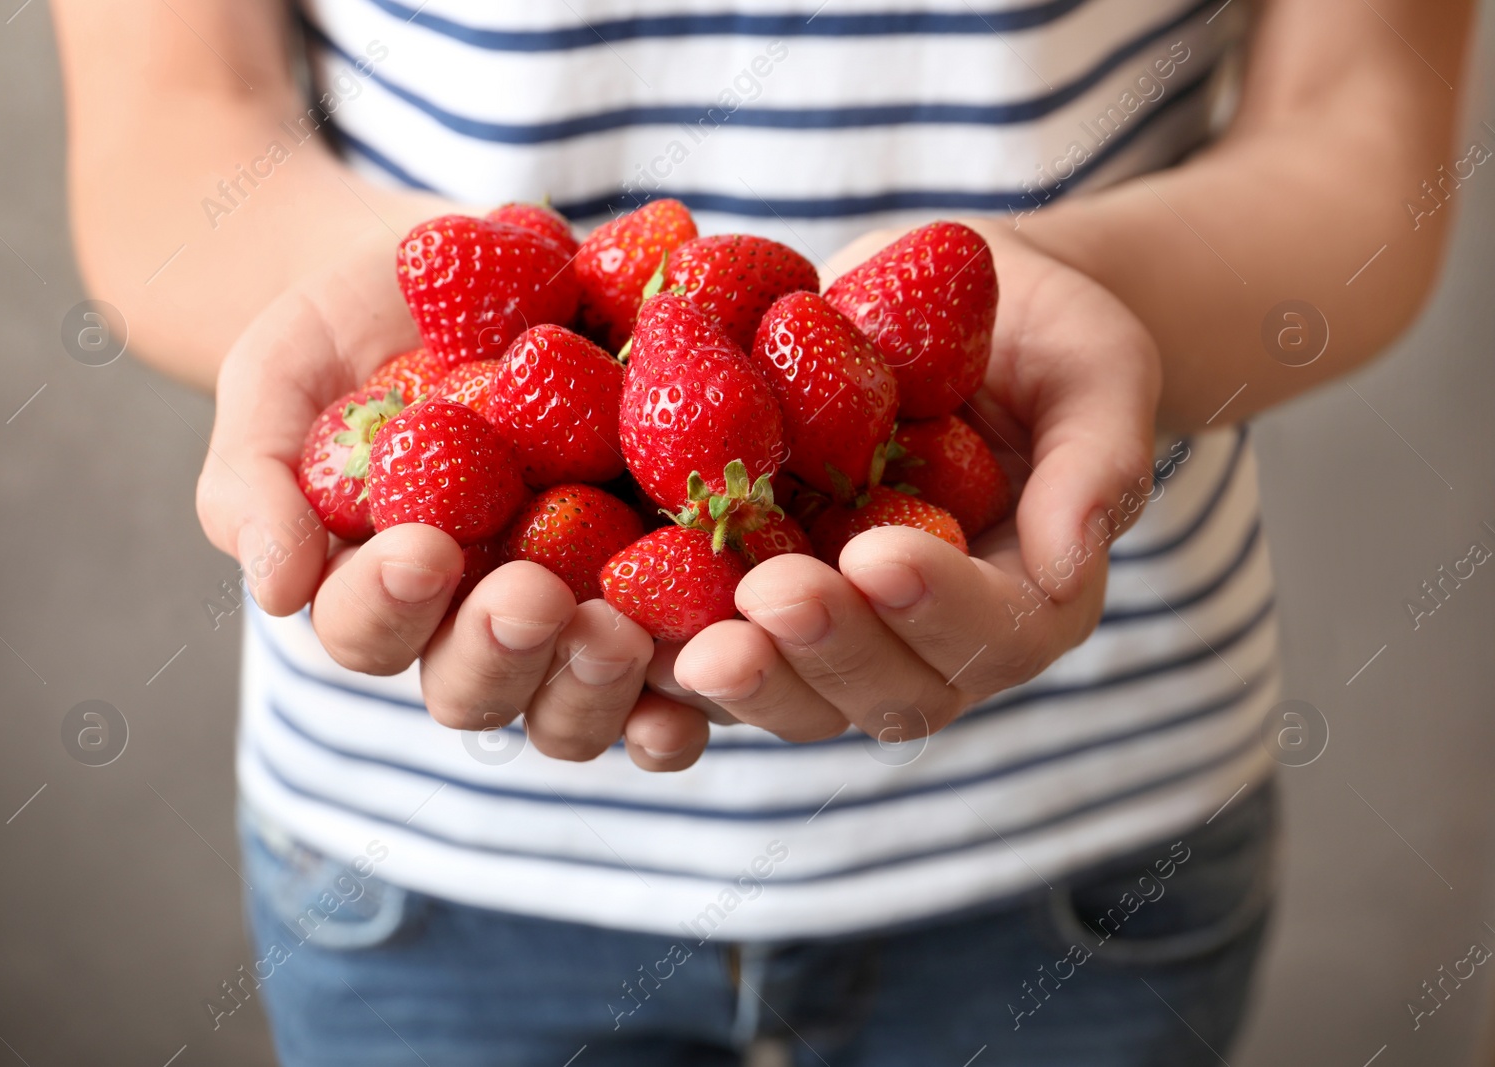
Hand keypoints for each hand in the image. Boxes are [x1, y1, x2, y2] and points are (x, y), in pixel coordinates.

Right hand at [195, 232, 709, 770]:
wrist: (456, 273)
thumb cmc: (344, 332)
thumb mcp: (276, 381)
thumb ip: (253, 480)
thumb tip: (278, 589)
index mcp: (379, 592)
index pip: (367, 633)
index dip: (389, 607)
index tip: (423, 546)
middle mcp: (473, 622)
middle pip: (479, 688)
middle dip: (503, 653)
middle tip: (535, 597)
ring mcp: (569, 609)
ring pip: (577, 699)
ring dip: (598, 682)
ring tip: (622, 628)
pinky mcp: (657, 577)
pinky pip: (679, 658)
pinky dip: (696, 681)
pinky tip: (723, 661)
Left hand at [668, 222, 1160, 743]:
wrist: (952, 313)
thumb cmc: (1045, 337)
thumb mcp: (1100, 369)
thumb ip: (1099, 460)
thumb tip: (1074, 560)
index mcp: (1029, 600)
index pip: (994, 634)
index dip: (936, 608)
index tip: (878, 552)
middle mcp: (931, 641)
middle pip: (887, 692)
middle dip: (828, 651)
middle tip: (768, 597)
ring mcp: (844, 630)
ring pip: (797, 694)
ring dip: (748, 676)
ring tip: (692, 641)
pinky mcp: (765, 599)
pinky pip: (720, 642)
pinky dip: (673, 643)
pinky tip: (620, 617)